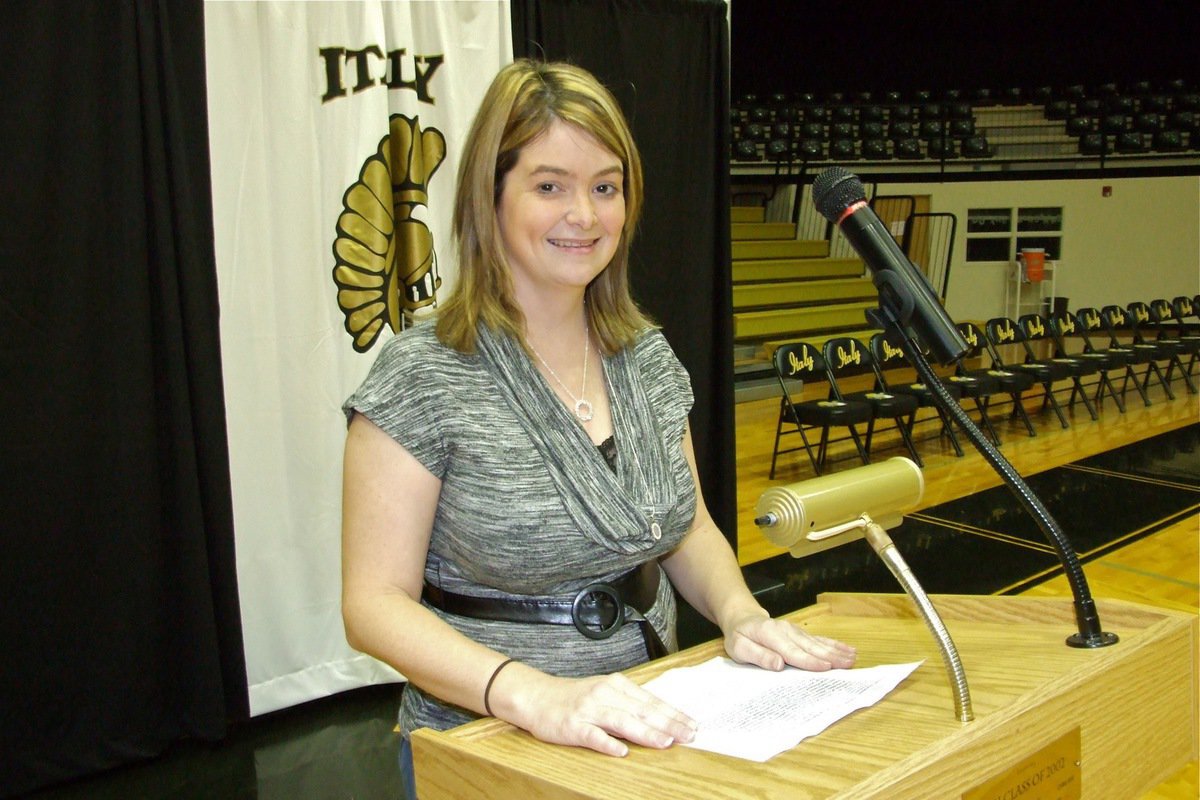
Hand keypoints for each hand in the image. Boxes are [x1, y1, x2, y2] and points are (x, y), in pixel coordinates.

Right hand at [496, 665, 697, 757]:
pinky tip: (621, 752)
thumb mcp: (605, 693)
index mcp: (616, 685)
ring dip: (645, 732)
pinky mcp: (572, 726)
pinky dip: (607, 743)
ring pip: (621, 722)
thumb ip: (630, 703)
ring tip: (665, 742)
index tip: (693, 724)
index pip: (650, 701)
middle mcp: (604, 695)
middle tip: (689, 735)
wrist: (536, 696)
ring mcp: (588, 710)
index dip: (673, 713)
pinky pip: (592, 736)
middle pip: (641, 710)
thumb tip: (662, 718)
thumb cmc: (575, 697)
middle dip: (668, 723)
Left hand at [723, 612, 856, 671]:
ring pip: (818, 643)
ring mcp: (796, 631)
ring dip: (837, 650)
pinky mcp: (801, 634)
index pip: (792, 651)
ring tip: (853, 658)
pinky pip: (820, 639)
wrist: (743, 618)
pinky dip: (835, 644)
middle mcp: (787, 630)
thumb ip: (758, 655)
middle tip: (848, 665)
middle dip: (831, 656)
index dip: (809, 660)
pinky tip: (848, 649)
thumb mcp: (739, 648)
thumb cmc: (740, 636)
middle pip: (810, 646)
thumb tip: (778, 664)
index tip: (826, 667)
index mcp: (770, 634)